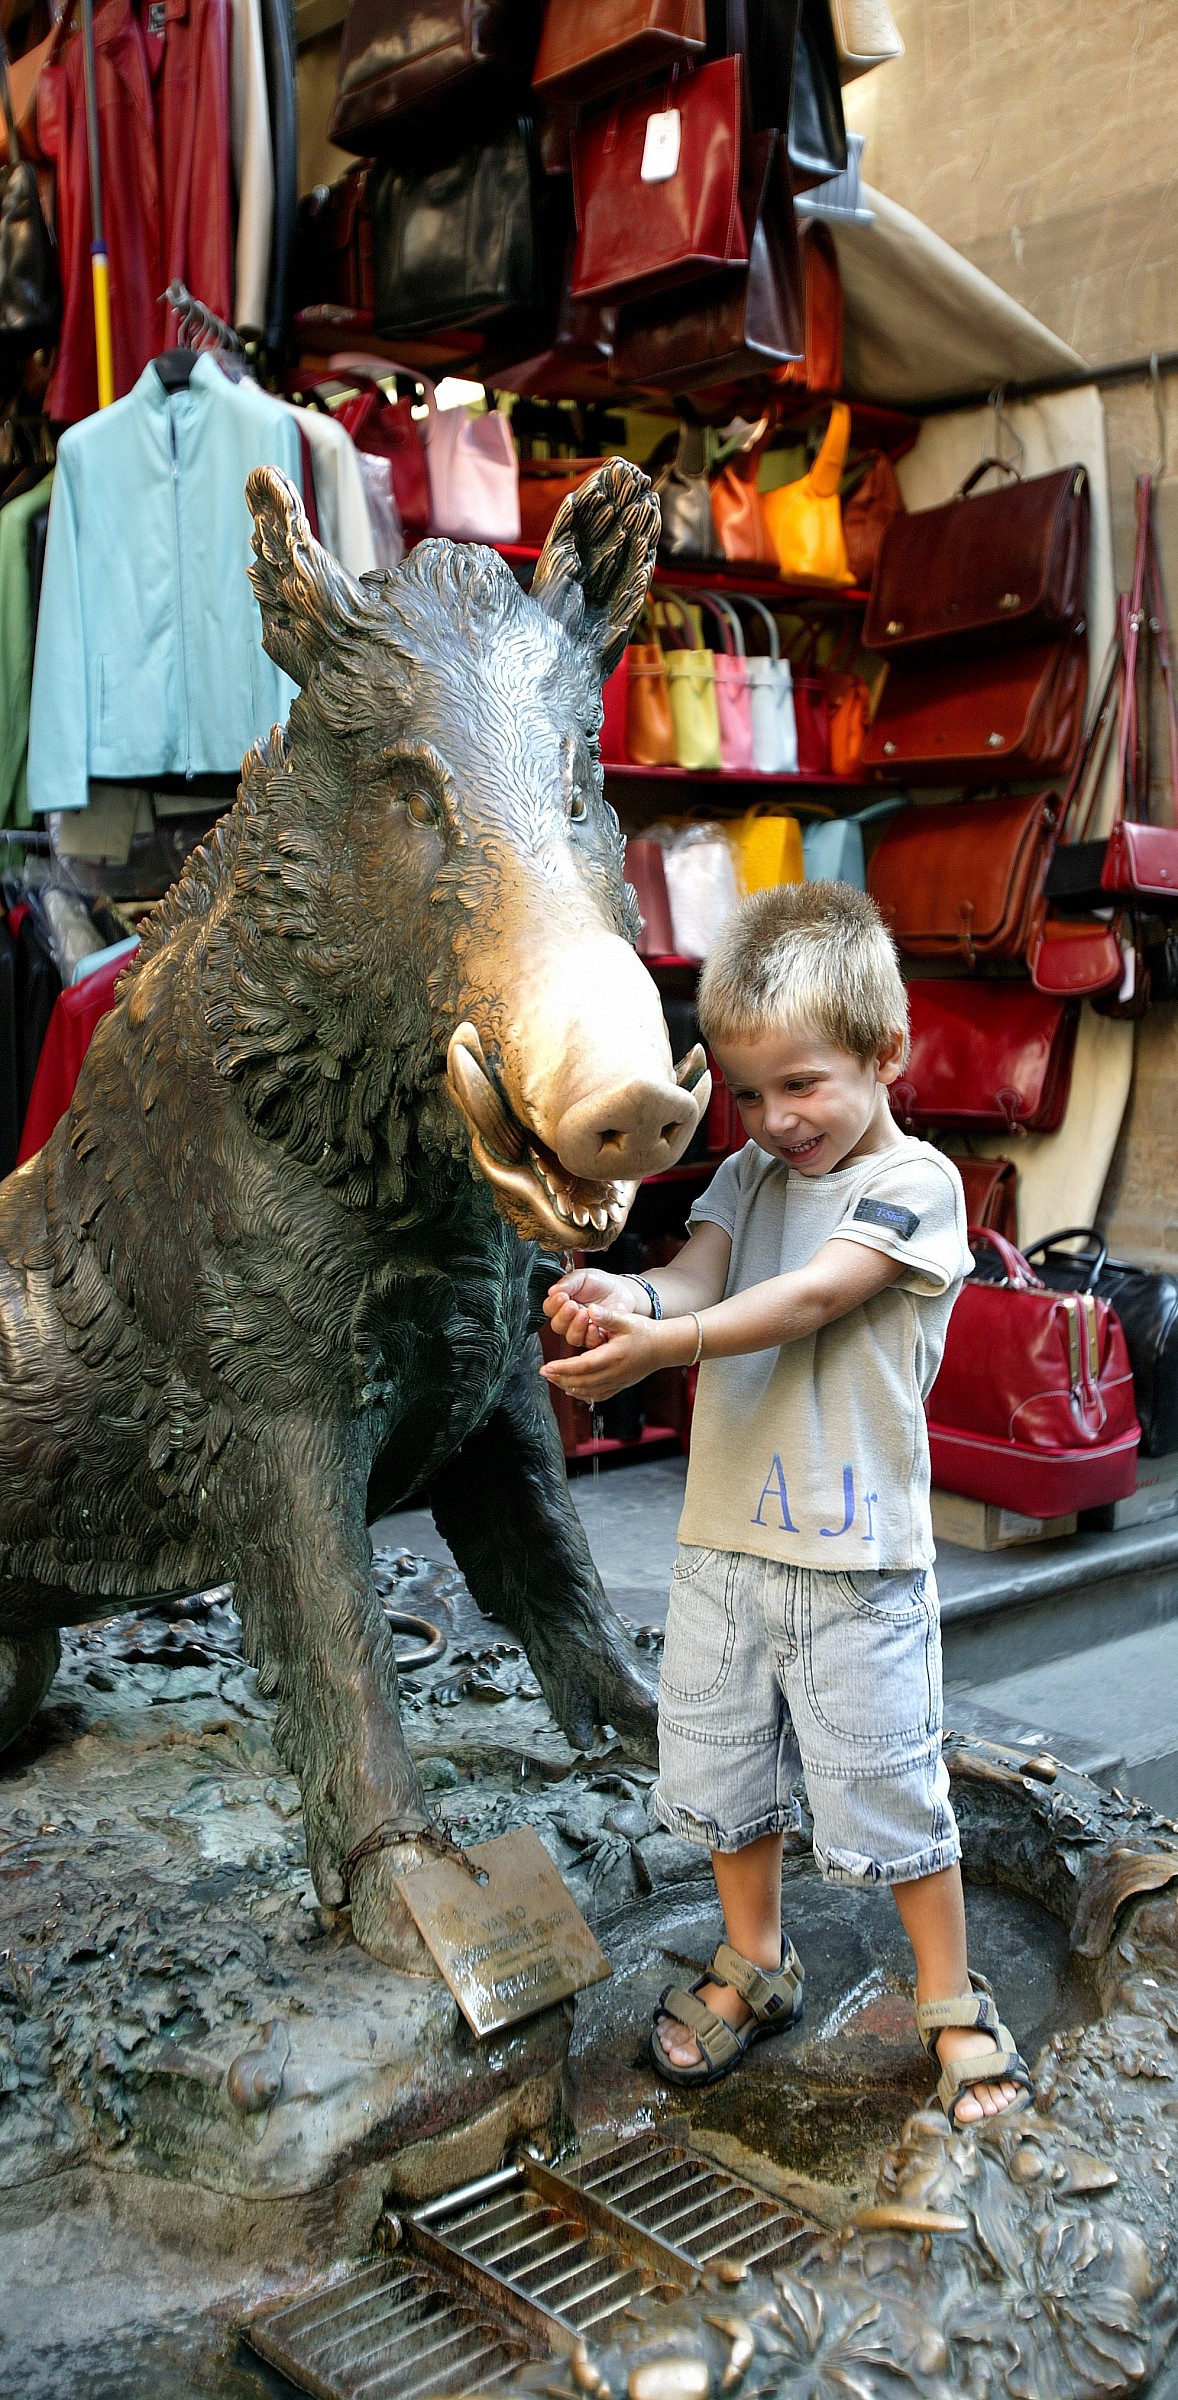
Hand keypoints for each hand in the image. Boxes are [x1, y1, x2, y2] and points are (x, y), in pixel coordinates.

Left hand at [541, 1308, 686, 1400]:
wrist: (664, 1347)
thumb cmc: (645, 1332)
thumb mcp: (626, 1320)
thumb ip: (607, 1316)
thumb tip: (589, 1310)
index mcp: (614, 1355)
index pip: (583, 1366)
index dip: (563, 1368)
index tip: (547, 1366)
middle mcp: (615, 1372)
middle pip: (582, 1381)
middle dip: (560, 1378)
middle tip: (544, 1372)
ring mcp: (618, 1381)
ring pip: (588, 1391)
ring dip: (568, 1386)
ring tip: (553, 1379)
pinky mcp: (620, 1385)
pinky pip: (599, 1396)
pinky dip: (583, 1394)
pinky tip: (572, 1389)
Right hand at [544, 1268, 643, 1351]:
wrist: (623, 1291)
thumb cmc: (601, 1284)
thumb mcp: (584, 1276)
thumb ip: (569, 1282)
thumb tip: (552, 1290)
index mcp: (563, 1304)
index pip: (549, 1309)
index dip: (553, 1304)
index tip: (562, 1296)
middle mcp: (570, 1320)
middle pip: (557, 1325)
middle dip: (563, 1316)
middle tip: (572, 1305)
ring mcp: (583, 1330)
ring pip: (571, 1337)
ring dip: (576, 1326)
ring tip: (584, 1313)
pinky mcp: (597, 1337)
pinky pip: (589, 1343)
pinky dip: (590, 1335)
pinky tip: (594, 1324)